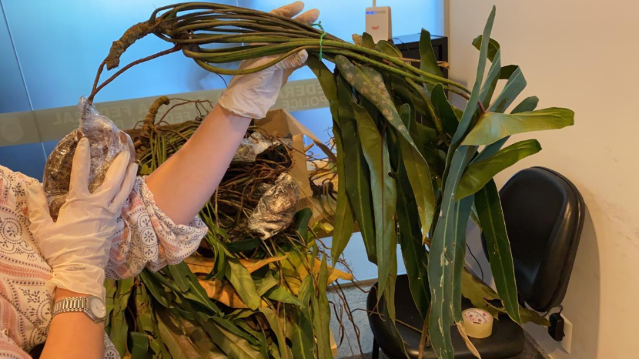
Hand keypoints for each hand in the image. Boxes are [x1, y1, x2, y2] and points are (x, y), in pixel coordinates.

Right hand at [28, 138, 137, 298]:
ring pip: (123, 191)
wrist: (80, 270)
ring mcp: (110, 215)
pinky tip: (131, 189)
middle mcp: (99, 205)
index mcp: (80, 203)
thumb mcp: (43, 228)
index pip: (81, 174)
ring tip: (135, 164)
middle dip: (119, 163)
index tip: (86, 142)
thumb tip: (32, 186)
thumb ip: (38, 206)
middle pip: (113, 179)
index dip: (83, 156)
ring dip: (129, 176)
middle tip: (125, 151)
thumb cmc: (60, 249)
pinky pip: (124, 204)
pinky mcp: (114, 224)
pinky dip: (128, 193)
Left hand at [217, 1, 319, 118]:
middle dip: (302, 22)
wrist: (250, 100)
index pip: (275, 20)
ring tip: (320, 30)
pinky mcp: (287, 68)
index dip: (287, 12)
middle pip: (289, 30)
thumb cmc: (250, 80)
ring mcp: (281, 56)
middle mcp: (272, 45)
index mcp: (262, 40)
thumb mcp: (266, 66)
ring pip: (297, 43)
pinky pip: (301, 58)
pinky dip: (310, 54)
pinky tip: (318, 48)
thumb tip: (305, 52)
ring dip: (308, 37)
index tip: (300, 6)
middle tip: (316, 14)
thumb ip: (284, 59)